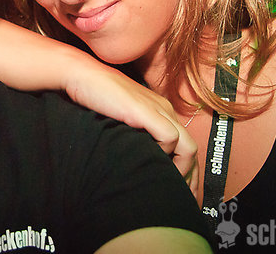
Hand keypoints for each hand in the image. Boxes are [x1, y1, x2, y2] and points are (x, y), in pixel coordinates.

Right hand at [64, 68, 198, 194]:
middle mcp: (165, 110)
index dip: (187, 171)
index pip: (184, 145)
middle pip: (192, 149)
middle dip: (191, 177)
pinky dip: (166, 155)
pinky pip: (170, 139)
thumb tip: (139, 161)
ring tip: (170, 187)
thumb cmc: (96, 97)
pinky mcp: (147, 112)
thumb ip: (134, 136)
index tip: (182, 192)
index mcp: (160, 111)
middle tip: (185, 199)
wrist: (84, 76)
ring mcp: (158, 110)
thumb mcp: (121, 120)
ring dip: (182, 171)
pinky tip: (152, 162)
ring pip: (187, 147)